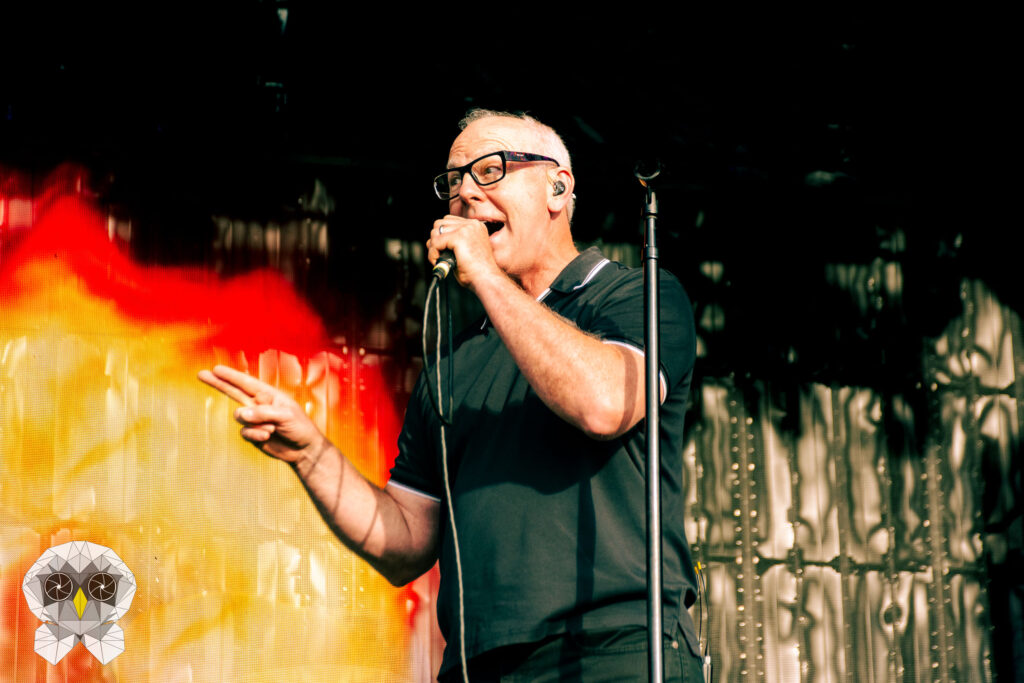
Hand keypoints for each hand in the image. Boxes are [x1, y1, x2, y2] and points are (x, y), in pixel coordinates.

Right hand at [198, 365, 325, 465]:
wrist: (303, 450)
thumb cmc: (299, 427)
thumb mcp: (285, 416)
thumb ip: (263, 413)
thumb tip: (241, 414)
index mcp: (269, 394)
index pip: (247, 383)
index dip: (231, 376)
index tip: (215, 368)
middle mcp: (259, 405)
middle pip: (233, 392)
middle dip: (218, 383)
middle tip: (201, 374)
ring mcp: (255, 419)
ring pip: (240, 416)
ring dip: (255, 423)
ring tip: (272, 428)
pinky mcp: (252, 433)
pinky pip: (245, 432)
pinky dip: (256, 434)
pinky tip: (268, 436)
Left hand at [426, 215, 501, 288]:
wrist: (486, 279)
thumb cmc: (477, 271)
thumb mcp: (465, 251)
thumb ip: (452, 242)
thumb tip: (433, 241)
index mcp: (475, 227)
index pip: (449, 221)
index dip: (441, 236)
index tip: (441, 250)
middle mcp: (472, 225)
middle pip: (440, 224)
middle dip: (435, 240)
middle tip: (438, 255)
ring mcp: (466, 229)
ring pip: (436, 232)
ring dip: (433, 247)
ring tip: (439, 259)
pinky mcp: (459, 237)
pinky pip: (436, 242)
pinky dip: (433, 253)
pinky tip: (438, 261)